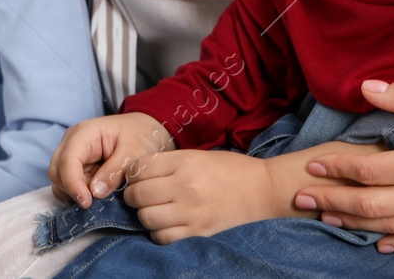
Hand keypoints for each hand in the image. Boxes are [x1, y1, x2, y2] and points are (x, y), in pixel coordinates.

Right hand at [48, 112, 172, 207]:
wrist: (146, 129)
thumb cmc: (141, 135)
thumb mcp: (134, 152)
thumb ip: (114, 172)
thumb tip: (94, 193)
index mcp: (85, 133)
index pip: (67, 160)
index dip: (73, 184)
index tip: (87, 203)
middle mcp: (72, 142)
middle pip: (56, 171)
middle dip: (71, 190)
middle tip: (93, 203)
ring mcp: (72, 153)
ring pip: (59, 180)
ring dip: (73, 193)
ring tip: (98, 196)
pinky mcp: (76, 165)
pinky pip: (67, 184)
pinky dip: (77, 193)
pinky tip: (95, 194)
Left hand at [122, 150, 295, 242]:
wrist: (261, 188)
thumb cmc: (230, 167)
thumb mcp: (198, 155)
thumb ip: (170, 163)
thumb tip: (141, 173)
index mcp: (184, 162)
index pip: (140, 169)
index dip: (133, 173)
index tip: (137, 177)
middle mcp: (184, 186)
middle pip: (138, 195)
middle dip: (132, 196)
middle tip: (138, 195)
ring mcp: (191, 211)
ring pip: (147, 218)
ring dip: (144, 214)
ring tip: (151, 210)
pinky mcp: (198, 231)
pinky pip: (163, 237)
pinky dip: (157, 232)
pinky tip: (164, 224)